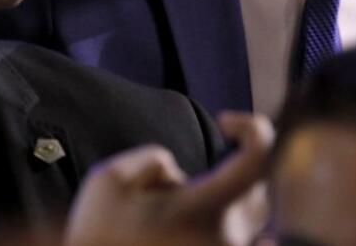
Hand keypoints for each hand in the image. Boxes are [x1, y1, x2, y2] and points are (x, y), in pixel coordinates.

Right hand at [64, 112, 273, 245]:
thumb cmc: (97, 235)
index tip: (225, 120)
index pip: (258, 156)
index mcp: (203, 209)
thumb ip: (152, 158)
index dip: (251, 127)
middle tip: (190, 179)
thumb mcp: (108, 180)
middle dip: (232, 170)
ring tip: (181, 213)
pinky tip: (227, 233)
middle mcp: (224, 239)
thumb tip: (176, 175)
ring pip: (251, 220)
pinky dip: (237, 232)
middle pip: (257, 188)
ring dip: (230, 204)